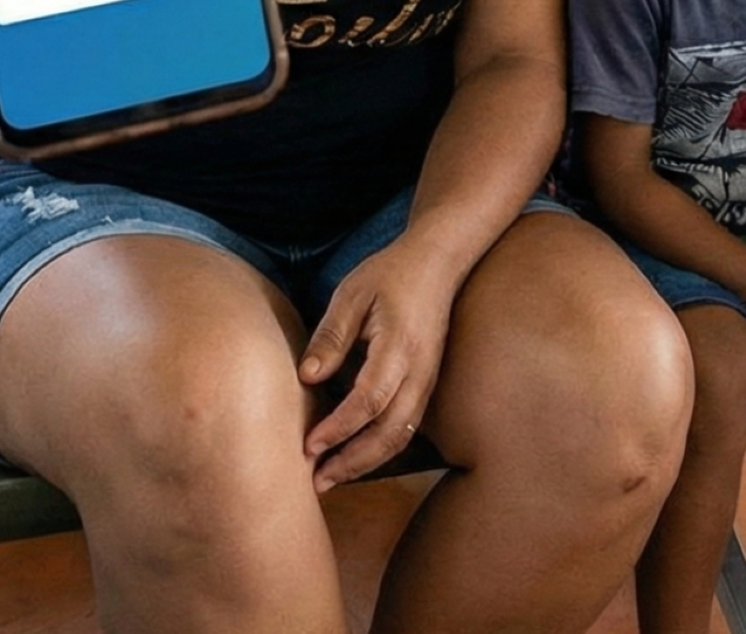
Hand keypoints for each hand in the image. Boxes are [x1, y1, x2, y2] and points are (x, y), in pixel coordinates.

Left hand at [297, 241, 456, 490]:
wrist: (438, 263)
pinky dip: (378, 448)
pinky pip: (405, 427)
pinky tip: (353, 456)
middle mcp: (420, 372)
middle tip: (316, 482)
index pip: (369, 400)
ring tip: (330, 478)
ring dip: (365, 462)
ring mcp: (428, 382)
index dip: (339, 428)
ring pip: (399, 437)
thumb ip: (330, 338)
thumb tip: (307, 378)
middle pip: (389, 433)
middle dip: (352, 462)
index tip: (308, 446)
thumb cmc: (391, 274)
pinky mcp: (426, 385)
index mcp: (399, 348)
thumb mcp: (351, 295)